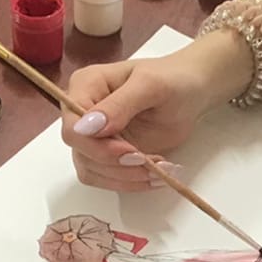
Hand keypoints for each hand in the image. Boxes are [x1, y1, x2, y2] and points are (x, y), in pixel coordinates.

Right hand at [62, 32, 249, 190]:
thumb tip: (87, 127)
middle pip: (80, 151)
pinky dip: (128, 182)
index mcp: (84, 86)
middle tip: (148, 161)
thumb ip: (119, 105)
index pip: (72, 125)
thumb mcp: (150, 85)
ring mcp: (93, 136)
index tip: (129, 150)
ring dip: (124, 177)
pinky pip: (105, 178)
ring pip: (90, 169)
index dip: (96, 144)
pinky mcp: (107, 155)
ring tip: (158, 169)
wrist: (190, 92)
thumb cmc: (172, 79)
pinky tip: (153, 174)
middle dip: (114, 163)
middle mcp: (81, 112)